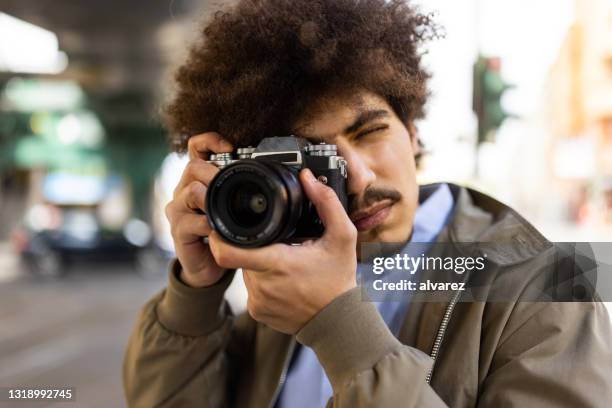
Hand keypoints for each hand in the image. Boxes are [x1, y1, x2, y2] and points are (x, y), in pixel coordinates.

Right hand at [165, 132, 233, 287]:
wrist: (208, 266)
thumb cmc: (221, 233)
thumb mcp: (231, 207)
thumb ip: (239, 190)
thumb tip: (267, 172)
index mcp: (197, 180)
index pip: (196, 148)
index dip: (210, 141)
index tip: (230, 147)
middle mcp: (183, 191)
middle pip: (193, 167)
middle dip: (215, 174)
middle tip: (235, 187)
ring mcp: (178, 211)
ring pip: (191, 192)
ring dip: (212, 199)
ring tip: (225, 209)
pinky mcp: (178, 231)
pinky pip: (191, 221)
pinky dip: (208, 225)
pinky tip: (217, 230)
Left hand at [208, 169, 356, 333]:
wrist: (339, 323)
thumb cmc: (339, 280)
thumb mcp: (342, 237)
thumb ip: (326, 203)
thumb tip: (308, 179)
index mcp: (277, 263)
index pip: (227, 251)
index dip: (219, 236)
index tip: (223, 224)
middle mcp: (262, 284)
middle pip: (240, 254)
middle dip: (252, 245)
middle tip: (276, 242)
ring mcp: (257, 301)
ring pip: (245, 271)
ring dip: (258, 262)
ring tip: (284, 262)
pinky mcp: (257, 312)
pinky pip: (251, 289)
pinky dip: (262, 281)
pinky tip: (283, 280)